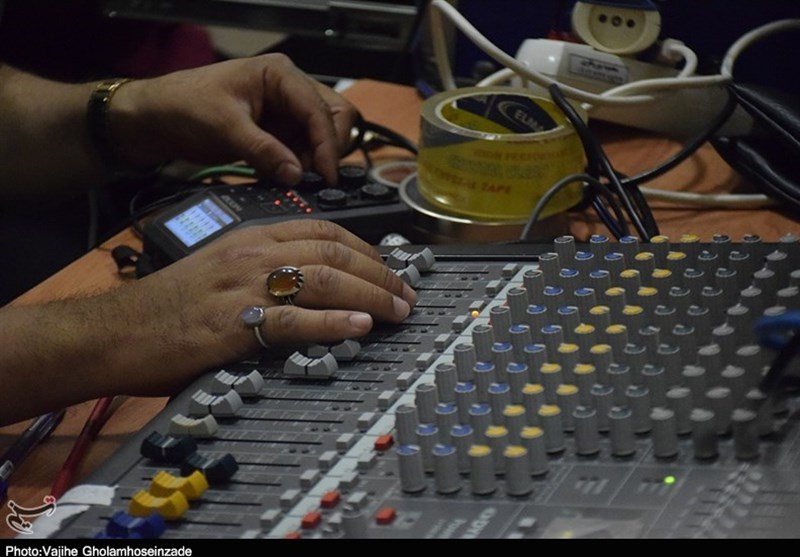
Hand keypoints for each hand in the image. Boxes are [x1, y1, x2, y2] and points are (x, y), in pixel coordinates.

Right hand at [108, 219, 416, 395]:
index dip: (365, 247)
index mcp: (250, 237)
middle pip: (334, 251)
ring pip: (324, 279)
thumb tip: (310, 285)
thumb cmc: (166, 304)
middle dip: (379, 271)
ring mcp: (244, 287)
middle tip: (406, 293)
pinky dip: (333, 321)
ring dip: (370, 294)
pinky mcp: (235, 324)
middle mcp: (252, 254)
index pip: (323, 230)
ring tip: (398, 310)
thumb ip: (263, 268)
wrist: (115, 330)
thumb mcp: (219, 268)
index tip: (388, 265)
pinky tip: (360, 325)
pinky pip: (295, 319)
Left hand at [110, 53, 358, 185]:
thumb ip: (264, 151)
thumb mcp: (225, 128)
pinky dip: (298, 167)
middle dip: (328, 148)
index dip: (327, 144)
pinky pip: (302, 151)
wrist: (157, 119)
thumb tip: (296, 174)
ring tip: (292, 178)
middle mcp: (289, 90)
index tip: (326, 175)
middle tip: (315, 176)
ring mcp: (285, 112)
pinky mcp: (278, 132)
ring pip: (321, 136)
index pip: (319, 109)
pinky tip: (282, 178)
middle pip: (333, 117)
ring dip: (313, 160)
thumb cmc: (184, 106)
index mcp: (280, 74)